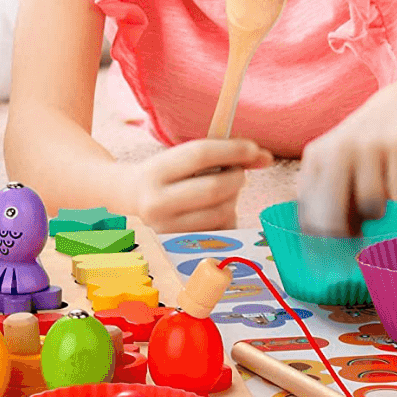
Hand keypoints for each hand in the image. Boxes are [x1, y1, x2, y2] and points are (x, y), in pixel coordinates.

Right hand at [121, 138, 273, 232]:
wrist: (130, 201)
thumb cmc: (165, 175)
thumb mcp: (180, 158)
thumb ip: (220, 154)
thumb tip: (266, 158)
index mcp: (154, 172)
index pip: (199, 155)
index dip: (233, 150)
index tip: (254, 148)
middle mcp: (156, 203)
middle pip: (215, 188)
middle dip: (237, 177)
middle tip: (237, 172)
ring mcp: (168, 229)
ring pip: (223, 212)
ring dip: (233, 199)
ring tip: (221, 192)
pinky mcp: (181, 248)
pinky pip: (223, 232)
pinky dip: (227, 218)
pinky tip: (214, 211)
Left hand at [298, 80, 396, 236]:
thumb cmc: (366, 144)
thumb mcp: (335, 158)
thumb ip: (324, 190)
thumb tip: (319, 237)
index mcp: (317, 156)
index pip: (308, 205)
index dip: (315, 237)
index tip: (323, 258)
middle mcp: (338, 150)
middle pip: (333, 211)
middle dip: (343, 237)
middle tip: (354, 248)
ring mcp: (368, 148)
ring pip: (370, 205)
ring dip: (377, 216)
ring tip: (380, 206)